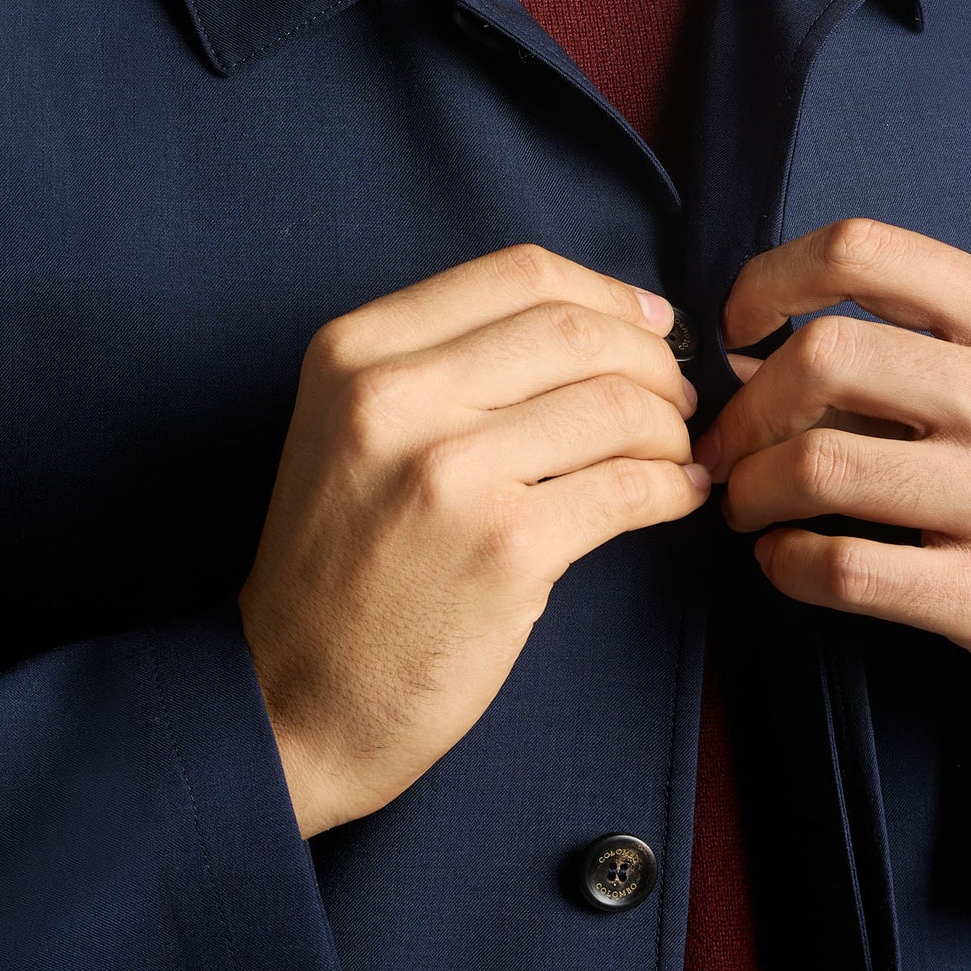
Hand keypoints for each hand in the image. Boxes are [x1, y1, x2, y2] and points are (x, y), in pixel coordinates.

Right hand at [239, 244, 709, 836]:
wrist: (292, 697)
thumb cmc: (344, 564)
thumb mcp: (355, 428)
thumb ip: (447, 364)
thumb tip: (603, 323)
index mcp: (356, 350)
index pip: (518, 273)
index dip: (609, 293)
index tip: (654, 324)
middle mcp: (393, 396)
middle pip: (574, 329)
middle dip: (653, 360)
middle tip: (678, 398)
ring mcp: (447, 471)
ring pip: (613, 404)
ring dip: (670, 428)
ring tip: (676, 454)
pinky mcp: (503, 548)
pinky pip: (628, 487)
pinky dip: (674, 488)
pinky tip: (678, 498)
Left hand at [694, 218, 970, 741]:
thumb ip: (921, 350)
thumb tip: (758, 350)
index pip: (866, 250)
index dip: (771, 277)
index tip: (738, 327)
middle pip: (822, 355)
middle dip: (746, 406)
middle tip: (728, 446)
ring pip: (819, 463)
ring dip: (751, 489)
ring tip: (748, 507)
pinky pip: (844, 567)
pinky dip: (786, 564)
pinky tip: (785, 562)